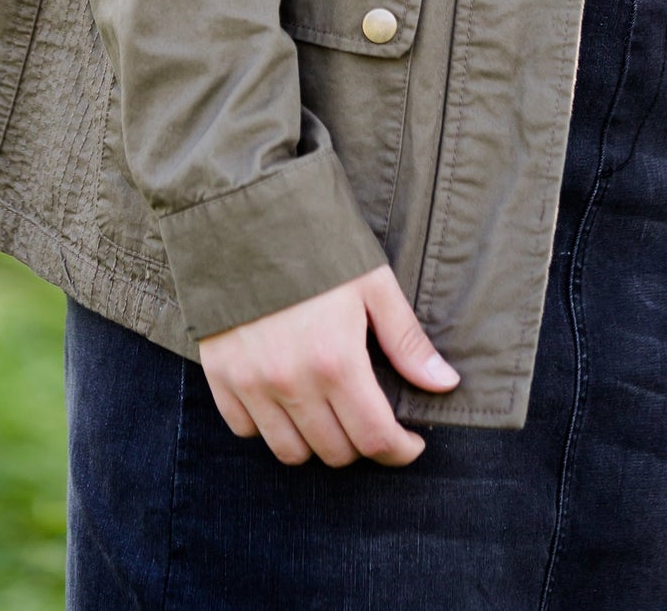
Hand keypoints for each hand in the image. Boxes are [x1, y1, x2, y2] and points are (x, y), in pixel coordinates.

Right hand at [196, 263, 459, 467]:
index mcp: (336, 360)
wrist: (245, 214)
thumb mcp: (372, 282)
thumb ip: (406, 340)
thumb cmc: (316, 245)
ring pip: (290, 451)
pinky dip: (268, 425)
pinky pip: (246, 430)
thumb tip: (445, 384)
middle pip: (335, 451)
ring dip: (316, 441)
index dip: (400, 450)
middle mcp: (292, 382)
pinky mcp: (221, 376)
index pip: (375, 438)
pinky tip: (284, 398)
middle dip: (362, 443)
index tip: (409, 442)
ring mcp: (251, 383)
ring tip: (328, 411)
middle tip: (368, 415)